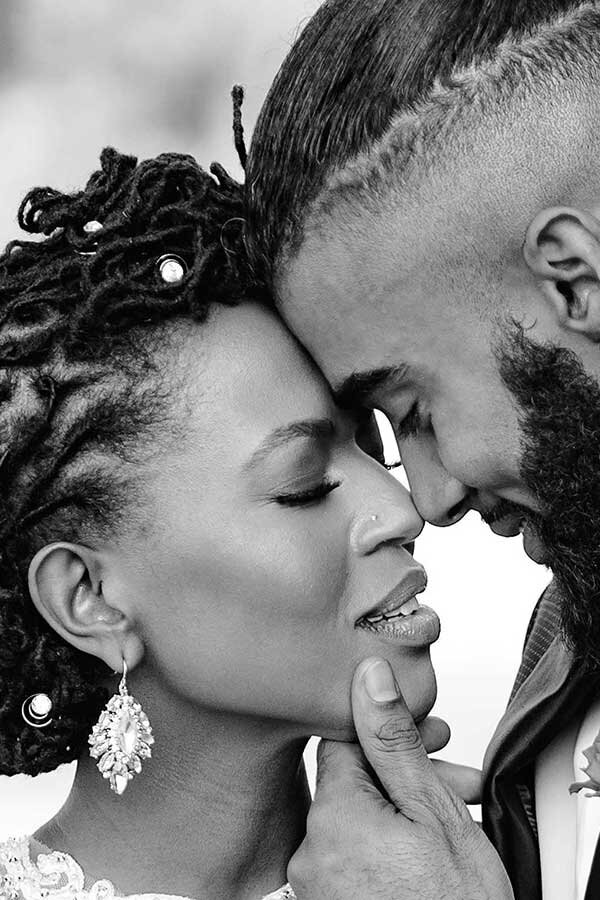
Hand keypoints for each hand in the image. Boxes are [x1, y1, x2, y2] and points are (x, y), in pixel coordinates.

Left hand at [288, 658, 513, 899]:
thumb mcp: (431, 809)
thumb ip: (392, 738)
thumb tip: (368, 675)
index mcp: (331, 816)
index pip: (343, 739)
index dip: (389, 731)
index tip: (425, 734)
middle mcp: (311, 850)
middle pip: (355, 782)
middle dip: (406, 773)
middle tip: (453, 777)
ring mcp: (317, 884)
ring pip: (359, 818)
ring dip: (403, 809)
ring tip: (452, 820)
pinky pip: (354, 854)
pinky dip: (387, 843)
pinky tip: (424, 850)